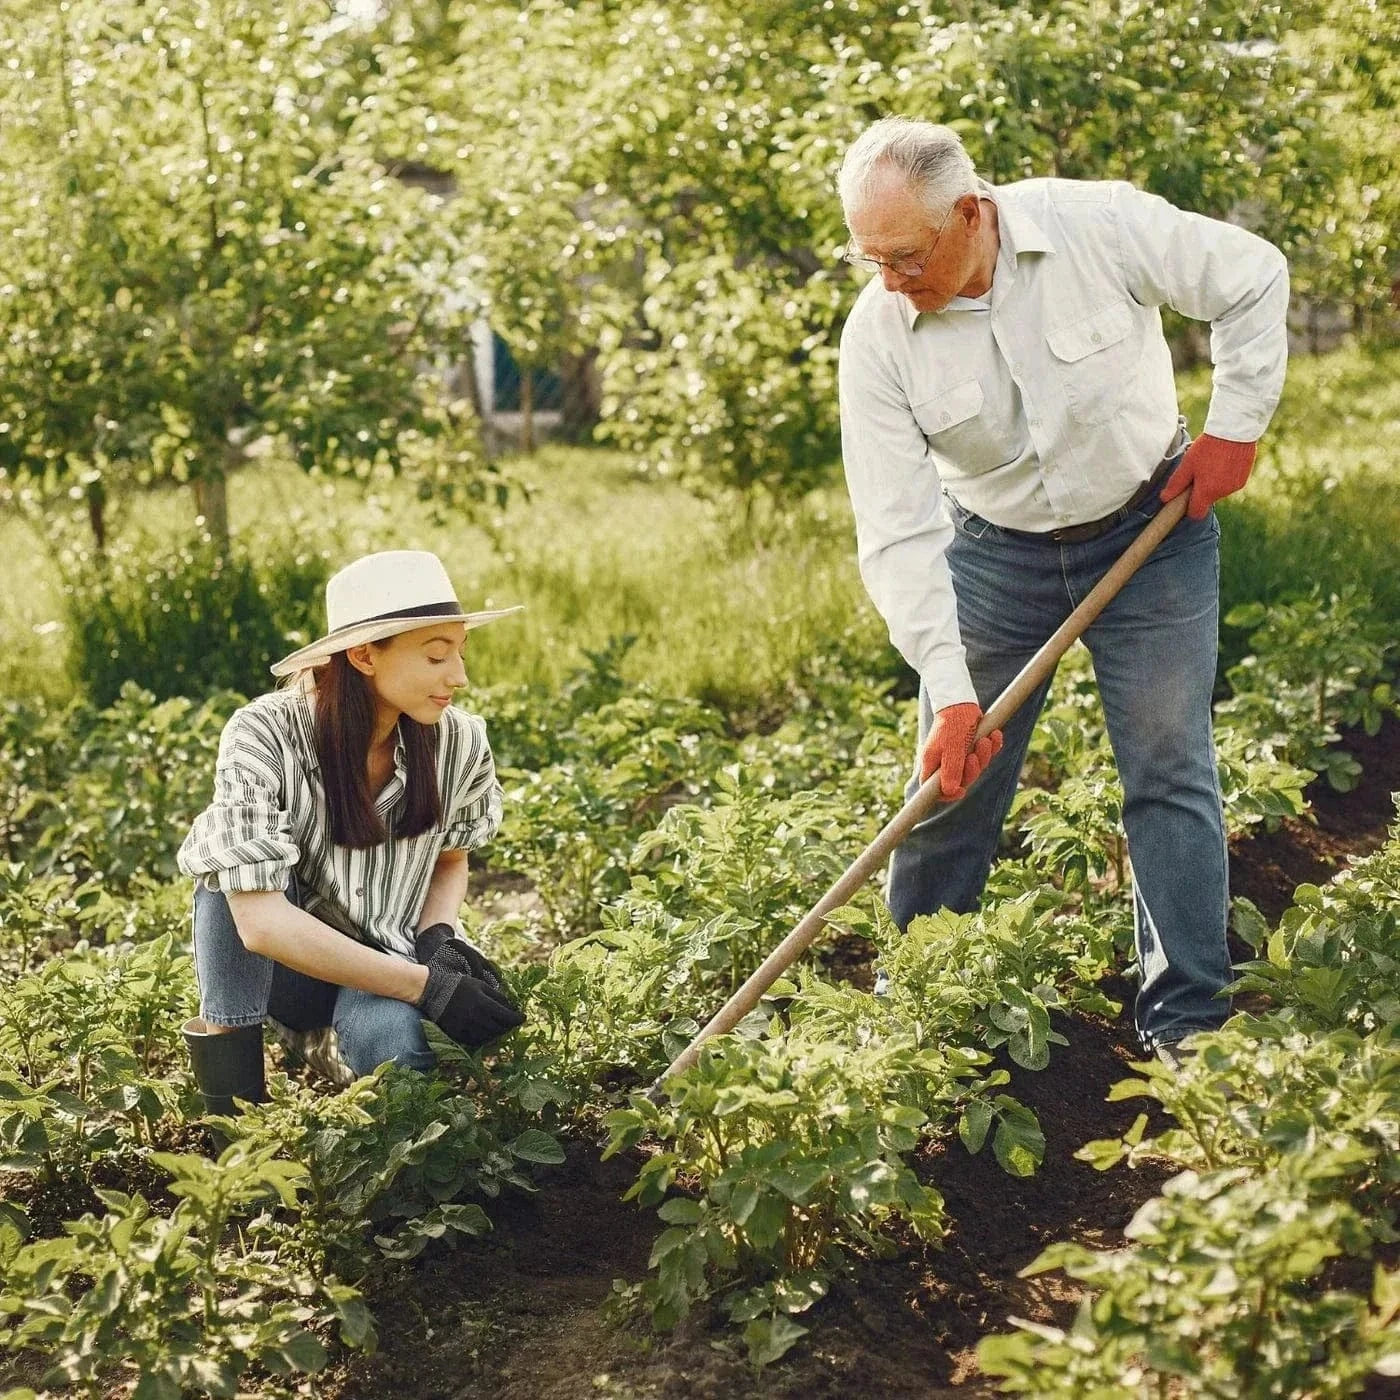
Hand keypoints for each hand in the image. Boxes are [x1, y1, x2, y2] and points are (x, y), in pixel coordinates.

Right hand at [415, 932, 522, 1049]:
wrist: (434, 992)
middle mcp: (476, 1018)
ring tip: (501, 1028)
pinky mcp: (457, 1034)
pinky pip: (476, 1041)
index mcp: (483, 1003)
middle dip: (509, 1026)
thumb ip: (497, 996)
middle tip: (512, 1023)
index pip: (507, 1016)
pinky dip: (485, 1039)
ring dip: (498, 1033)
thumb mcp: (480, 985)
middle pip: (500, 1028)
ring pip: (489, 1037)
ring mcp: (466, 1028)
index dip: (518, 1018)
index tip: (523, 1018)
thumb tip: (511, 1007)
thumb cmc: (460, 986)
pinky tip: (488, 1033)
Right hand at [919, 701, 1002, 799]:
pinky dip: (992, 746)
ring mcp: (958, 755)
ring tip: (985, 739)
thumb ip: (951, 770)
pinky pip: (985, 754)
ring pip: (975, 767)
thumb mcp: (951, 748)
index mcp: (933, 763)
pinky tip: (994, 735)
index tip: (962, 791)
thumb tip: (950, 791)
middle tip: (975, 755)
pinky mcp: (972, 746)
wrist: (961, 700)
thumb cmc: (952, 722)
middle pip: (960, 780)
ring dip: (984, 755)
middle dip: (973, 769)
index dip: (948, 794)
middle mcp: (944, 762)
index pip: (935, 789)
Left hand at [1159, 434, 1256, 519]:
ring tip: (1210, 463)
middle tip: (1196, 472)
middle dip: (1199, 491)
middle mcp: (1222, 493)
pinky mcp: (1243, 479)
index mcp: (1207, 492)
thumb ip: (1176, 484)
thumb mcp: (1187, 465)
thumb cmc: (1207, 447)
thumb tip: (1164, 499)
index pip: (1196, 514)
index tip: (1183, 499)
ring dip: (1212, 483)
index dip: (1187, 509)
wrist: (1234, 431)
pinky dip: (1223, 478)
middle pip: (1206, 500)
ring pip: (1217, 492)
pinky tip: (1221, 462)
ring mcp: (1235, 487)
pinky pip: (1228, 485)